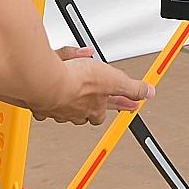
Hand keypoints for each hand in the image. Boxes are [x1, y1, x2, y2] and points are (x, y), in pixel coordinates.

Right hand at [31, 47, 154, 124]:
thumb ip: (132, 87)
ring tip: (75, 77)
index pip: (107, 111)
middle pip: (85, 111)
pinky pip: (44, 98)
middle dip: (91, 102)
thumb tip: (149, 93)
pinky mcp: (39, 102)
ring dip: (70, 95)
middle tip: (96, 94)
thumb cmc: (76, 82)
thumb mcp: (115, 80)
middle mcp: (74, 112)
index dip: (119, 104)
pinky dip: (47, 90)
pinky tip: (51, 76)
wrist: (45, 82)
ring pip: (65, 104)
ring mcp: (56, 108)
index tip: (128, 104)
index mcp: (93, 109)